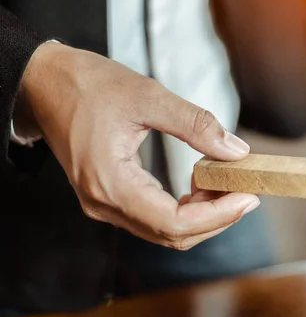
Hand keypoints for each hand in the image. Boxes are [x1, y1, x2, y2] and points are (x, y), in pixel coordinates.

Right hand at [19, 42, 259, 249]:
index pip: (174, 223)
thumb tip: (236, 152)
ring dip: (202, 214)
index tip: (248, 198)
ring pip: (164, 229)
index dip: (218, 216)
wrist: (45, 82)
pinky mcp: (109, 195)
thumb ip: (196, 125)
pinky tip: (201, 183)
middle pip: (172, 234)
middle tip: (247, 191)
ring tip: (227, 184)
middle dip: (216, 217)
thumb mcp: (148, 95)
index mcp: (110, 183)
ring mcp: (104, 203)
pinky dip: (184, 206)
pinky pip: (153, 215)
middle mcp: (104, 203)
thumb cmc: (88, 85)